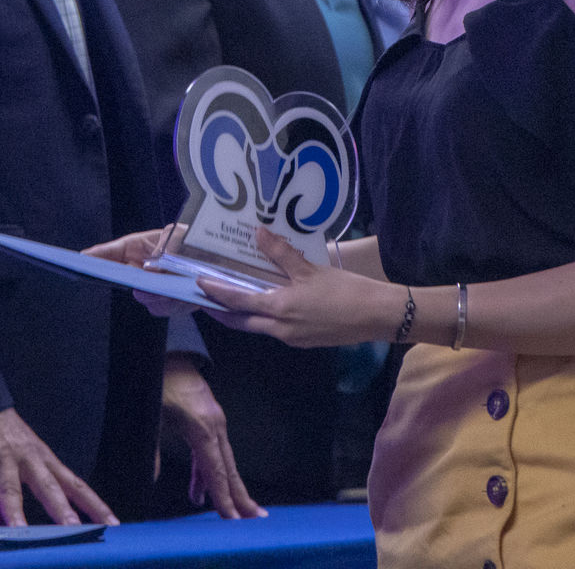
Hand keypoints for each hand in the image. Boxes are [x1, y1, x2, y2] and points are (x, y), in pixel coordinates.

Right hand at [0, 408, 117, 527]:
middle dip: (62, 510)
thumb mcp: (16, 465)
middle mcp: (29, 461)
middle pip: (50, 488)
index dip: (94, 505)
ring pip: (11, 489)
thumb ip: (10, 501)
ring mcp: (3, 460)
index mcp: (45, 462)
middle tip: (75, 529)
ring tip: (20, 532)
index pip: (76, 485)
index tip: (112, 524)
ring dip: (15, 512)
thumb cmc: (3, 436)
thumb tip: (6, 529)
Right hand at [84, 225, 197, 317]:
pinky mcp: (169, 302)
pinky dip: (175, 304)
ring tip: (173, 292)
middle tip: (141, 287)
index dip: (97, 256)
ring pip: (145, 298)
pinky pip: (164, 308)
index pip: (113, 251)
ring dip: (158, 297)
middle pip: (123, 278)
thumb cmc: (198, 242)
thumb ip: (168, 248)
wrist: (223, 263)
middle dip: (130, 283)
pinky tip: (187, 297)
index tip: (82, 260)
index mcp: (141, 246)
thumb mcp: (184, 236)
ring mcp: (154, 286)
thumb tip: (151, 270)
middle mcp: (143, 268)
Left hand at [161, 356, 264, 518]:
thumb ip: (151, 450)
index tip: (233, 519)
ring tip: (235, 512)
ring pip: (225, 461)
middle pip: (230, 469)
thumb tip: (152, 479)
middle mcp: (215, 426)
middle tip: (255, 521)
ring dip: (229, 487)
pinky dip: (210, 472)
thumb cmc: (158, 381)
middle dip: (241, 496)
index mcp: (202, 428)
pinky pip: (214, 451)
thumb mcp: (150, 415)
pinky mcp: (210, 418)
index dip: (224, 498)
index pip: (216, 471)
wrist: (168, 352)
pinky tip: (200, 492)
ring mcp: (215, 421)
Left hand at [199, 229, 400, 347]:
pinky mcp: (305, 341)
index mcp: (278, 309)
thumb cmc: (343, 291)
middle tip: (206, 298)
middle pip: (241, 322)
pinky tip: (268, 304)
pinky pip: (276, 329)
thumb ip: (281, 253)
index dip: (216, 294)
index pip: (237, 302)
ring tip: (233, 298)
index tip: (198, 285)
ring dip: (243, 315)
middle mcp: (280, 329)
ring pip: (258, 327)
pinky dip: (264, 317)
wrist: (376, 316)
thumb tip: (258, 233)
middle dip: (222, 311)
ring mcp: (292, 339)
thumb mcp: (310, 269)